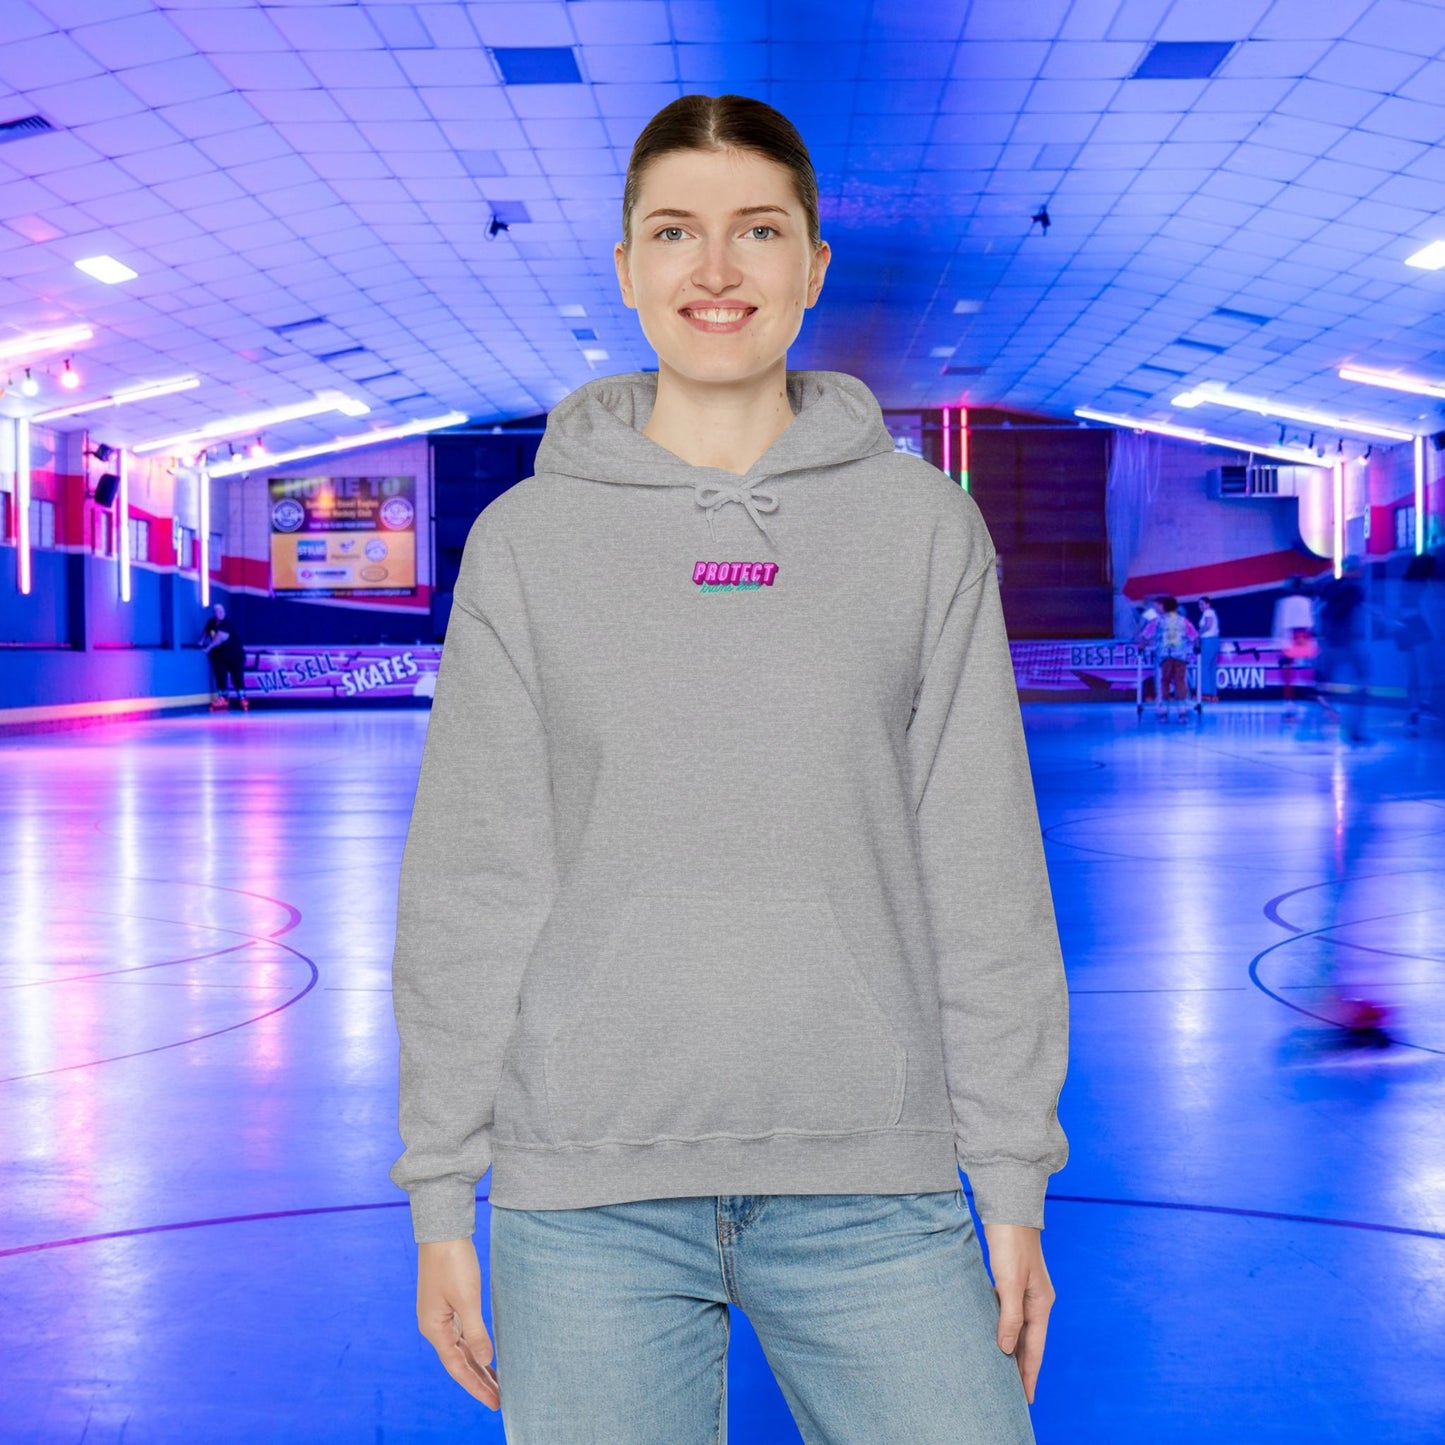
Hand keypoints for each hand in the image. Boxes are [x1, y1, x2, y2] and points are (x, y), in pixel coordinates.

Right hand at [416, 1237, 499, 1409]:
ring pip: (460, 1349)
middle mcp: (434, 1326)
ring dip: (477, 1366)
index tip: (495, 1402)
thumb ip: (476, 1332)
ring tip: (496, 1383)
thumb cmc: (453, 1261)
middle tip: (499, 1399)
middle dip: (478, 1381)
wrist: (443, 1230)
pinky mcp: (446, 1303)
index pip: (458, 1367)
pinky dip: (474, 1347)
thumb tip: (486, 1361)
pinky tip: (484, 1354)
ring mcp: (439, 1315)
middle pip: (458, 1362)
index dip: (476, 1386)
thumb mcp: (467, 1298)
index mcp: (434, 1329)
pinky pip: (461, 1335)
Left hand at [981, 1222, 1054, 1403]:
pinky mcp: (1013, 1280)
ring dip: (1013, 1349)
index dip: (1028, 1374)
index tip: (1026, 1399)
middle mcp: (1036, 1300)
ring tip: (1004, 1371)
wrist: (1009, 1208)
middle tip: (1014, 1394)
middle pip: (1030, 1342)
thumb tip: (1007, 1349)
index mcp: (1040, 1304)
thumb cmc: (1011, 1243)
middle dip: (1023, 1368)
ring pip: (1020, 1328)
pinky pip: (1011, 1314)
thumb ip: (1009, 1316)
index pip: (1035, 1349)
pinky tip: (996, 1335)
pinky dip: (1006, 1329)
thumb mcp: (1009, 1281)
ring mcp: (1025, 1290)